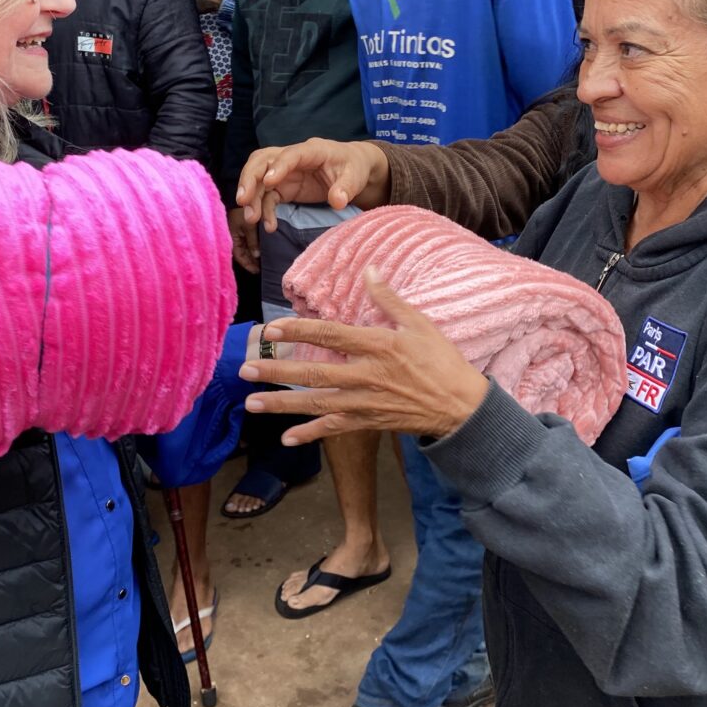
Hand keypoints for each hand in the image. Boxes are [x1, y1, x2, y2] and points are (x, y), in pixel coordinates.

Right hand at [227, 206, 259, 273]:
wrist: (238, 193)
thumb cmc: (242, 210)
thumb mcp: (248, 227)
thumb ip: (252, 241)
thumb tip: (256, 255)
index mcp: (230, 237)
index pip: (238, 255)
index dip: (247, 264)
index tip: (257, 270)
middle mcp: (232, 234)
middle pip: (242, 251)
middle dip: (251, 259)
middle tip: (261, 267)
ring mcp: (237, 228)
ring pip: (245, 245)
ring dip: (252, 252)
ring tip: (262, 260)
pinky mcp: (242, 223)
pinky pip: (247, 237)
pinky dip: (253, 243)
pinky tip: (260, 247)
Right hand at [235, 138, 390, 232]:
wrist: (351, 169)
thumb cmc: (353, 168)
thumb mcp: (354, 177)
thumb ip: (345, 188)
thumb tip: (337, 201)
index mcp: (312, 150)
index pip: (291, 154)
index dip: (279, 166)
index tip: (269, 182)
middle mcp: (292, 158)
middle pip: (262, 160)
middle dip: (250, 178)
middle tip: (243, 200)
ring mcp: (285, 172)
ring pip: (259, 177)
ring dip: (252, 197)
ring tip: (251, 219)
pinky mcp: (283, 186)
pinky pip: (268, 196)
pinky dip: (264, 209)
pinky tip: (268, 226)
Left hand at [239, 267, 489, 444]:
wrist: (461, 407)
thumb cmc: (442, 361)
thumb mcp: (420, 323)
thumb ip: (388, 298)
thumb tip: (369, 269)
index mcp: (377, 345)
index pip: (330, 334)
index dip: (298, 330)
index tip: (271, 328)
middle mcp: (366, 375)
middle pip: (313, 372)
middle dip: (276, 372)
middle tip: (245, 370)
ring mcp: (365, 402)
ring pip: (316, 403)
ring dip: (281, 404)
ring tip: (251, 403)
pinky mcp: (368, 422)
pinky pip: (334, 429)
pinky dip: (310, 434)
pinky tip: (286, 438)